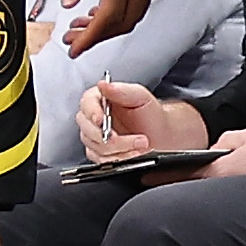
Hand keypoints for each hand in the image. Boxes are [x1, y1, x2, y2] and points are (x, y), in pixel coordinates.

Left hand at [52, 0, 166, 51]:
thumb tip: (68, 2)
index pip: (110, 15)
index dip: (91, 36)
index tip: (74, 48)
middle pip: (128, 18)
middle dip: (101, 35)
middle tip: (72, 39)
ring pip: (137, 9)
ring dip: (112, 23)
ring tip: (80, 25)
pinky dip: (122, 7)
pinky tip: (99, 5)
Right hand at [77, 80, 202, 159]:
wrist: (160, 131)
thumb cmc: (150, 113)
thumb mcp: (140, 96)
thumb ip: (122, 90)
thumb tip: (104, 85)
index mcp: (98, 100)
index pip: (86, 105)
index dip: (92, 114)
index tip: (102, 121)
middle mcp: (92, 118)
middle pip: (89, 130)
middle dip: (113, 138)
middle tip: (137, 138)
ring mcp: (94, 136)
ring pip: (96, 147)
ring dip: (120, 150)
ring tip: (141, 145)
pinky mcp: (98, 151)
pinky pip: (100, 159)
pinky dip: (119, 159)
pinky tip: (133, 153)